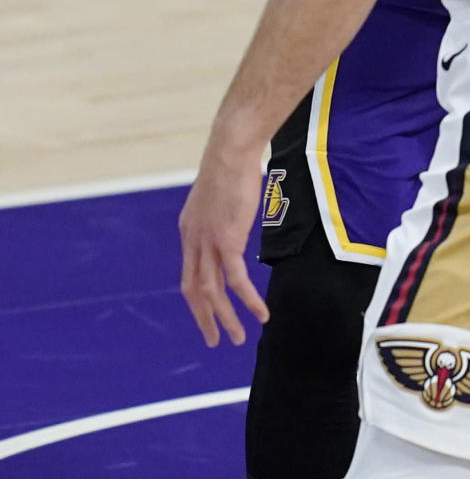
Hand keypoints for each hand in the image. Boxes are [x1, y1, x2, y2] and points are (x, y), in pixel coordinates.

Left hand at [179, 141, 269, 346]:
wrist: (231, 150)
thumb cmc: (232, 163)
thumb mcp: (220, 194)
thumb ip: (223, 212)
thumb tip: (234, 211)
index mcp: (189, 229)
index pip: (189, 272)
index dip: (197, 297)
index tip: (206, 312)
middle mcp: (193, 240)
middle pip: (193, 290)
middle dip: (203, 318)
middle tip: (214, 339)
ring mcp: (208, 243)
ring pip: (213, 292)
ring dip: (225, 318)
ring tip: (238, 338)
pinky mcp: (228, 241)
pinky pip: (237, 281)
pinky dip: (248, 301)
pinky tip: (260, 314)